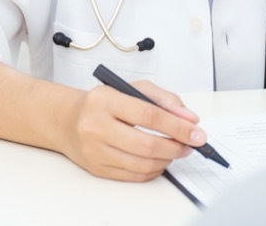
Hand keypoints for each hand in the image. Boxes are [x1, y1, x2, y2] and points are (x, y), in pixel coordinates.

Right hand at [60, 80, 203, 181]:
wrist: (69, 120)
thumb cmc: (104, 103)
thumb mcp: (132, 88)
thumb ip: (164, 99)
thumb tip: (189, 120)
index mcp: (105, 100)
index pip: (149, 115)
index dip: (177, 127)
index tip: (197, 133)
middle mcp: (96, 126)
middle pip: (146, 144)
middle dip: (176, 147)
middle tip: (190, 144)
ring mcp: (94, 150)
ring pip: (142, 164)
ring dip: (167, 160)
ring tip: (176, 151)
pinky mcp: (97, 168)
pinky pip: (134, 176)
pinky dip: (154, 170)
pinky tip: (160, 160)